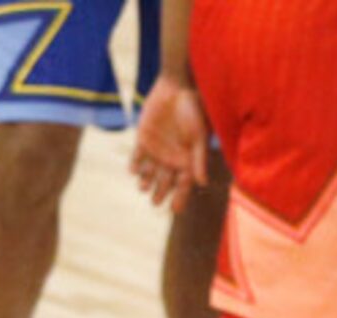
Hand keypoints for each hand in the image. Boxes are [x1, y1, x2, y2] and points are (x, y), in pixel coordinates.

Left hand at [130, 73, 209, 210]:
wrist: (177, 87)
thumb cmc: (193, 110)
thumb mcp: (198, 135)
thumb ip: (199, 159)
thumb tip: (202, 183)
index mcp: (187, 160)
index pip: (183, 185)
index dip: (180, 198)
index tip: (175, 210)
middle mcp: (171, 159)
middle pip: (164, 183)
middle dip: (160, 193)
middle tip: (156, 202)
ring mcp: (156, 150)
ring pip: (149, 173)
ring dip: (145, 181)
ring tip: (144, 187)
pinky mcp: (143, 140)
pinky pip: (136, 157)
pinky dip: (134, 165)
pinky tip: (134, 171)